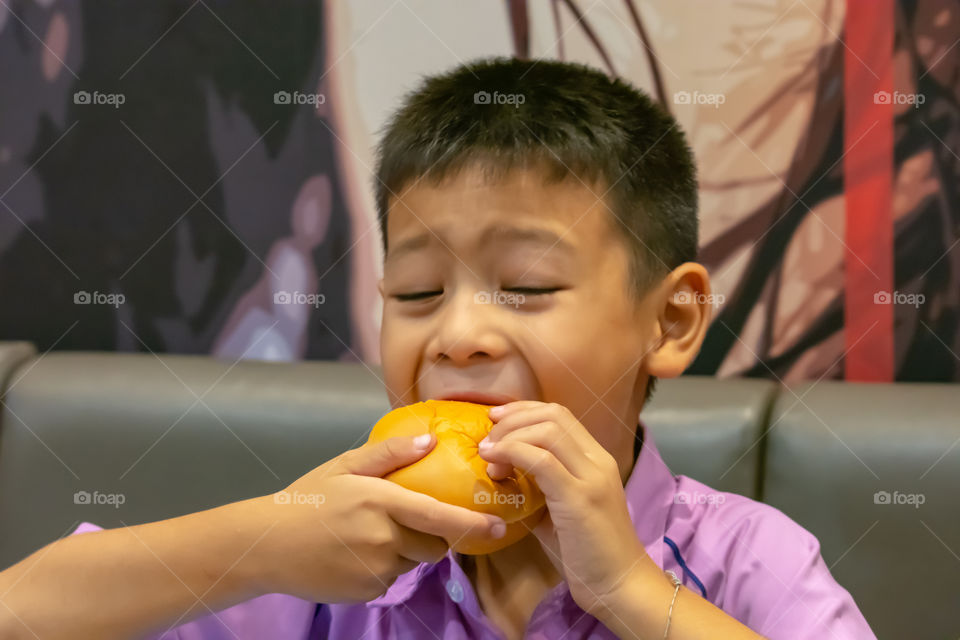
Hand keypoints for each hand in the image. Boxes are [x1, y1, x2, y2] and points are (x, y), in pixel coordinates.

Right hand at [255, 433, 506, 602]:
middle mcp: (382, 537)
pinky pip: (392, 578)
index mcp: (380, 500)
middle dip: (431, 536)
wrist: (266, 545)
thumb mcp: (345, 466)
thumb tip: (431, 440)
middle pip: (433, 544)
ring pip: (413, 562)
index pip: (439, 516)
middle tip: (402, 520)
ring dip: (405, 551)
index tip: (498, 526)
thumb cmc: (308, 498)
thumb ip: (390, 453)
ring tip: (369, 535)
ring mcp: (374, 568)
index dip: (472, 524)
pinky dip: (384, 567)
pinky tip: (355, 553)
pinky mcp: (367, 591)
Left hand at [478, 401, 647, 616]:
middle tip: (488, 440)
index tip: (495, 421)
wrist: (620, 587)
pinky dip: (512, 453)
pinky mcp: (581, 498)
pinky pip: (542, 460)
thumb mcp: (559, 511)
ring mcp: (592, 477)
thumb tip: (502, 473)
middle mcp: (598, 461)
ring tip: (489, 457)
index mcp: (596, 460)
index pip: (560, 415)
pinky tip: (494, 463)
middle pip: (553, 415)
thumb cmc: (588, 554)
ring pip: (547, 431)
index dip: (523, 410)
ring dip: (510, 437)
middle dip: (512, 419)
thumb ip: (538, 487)